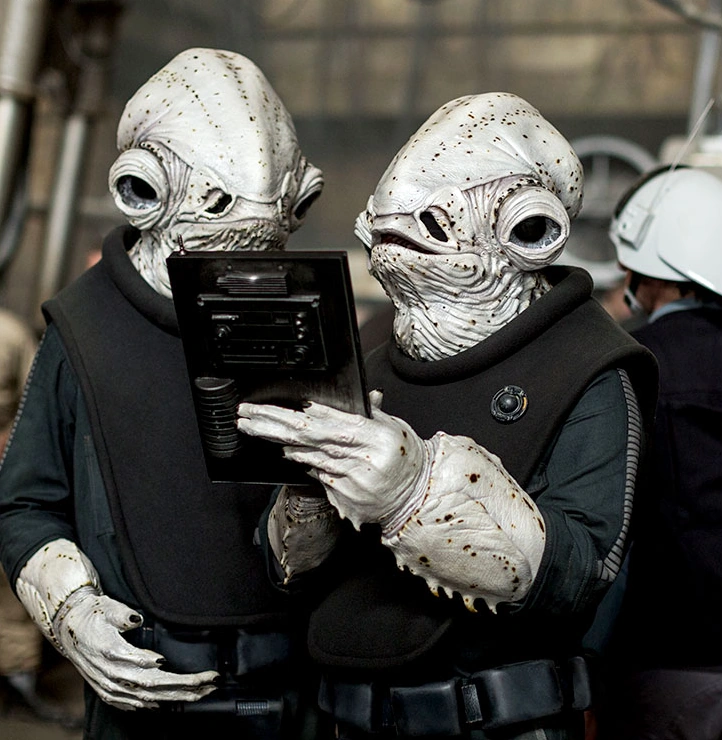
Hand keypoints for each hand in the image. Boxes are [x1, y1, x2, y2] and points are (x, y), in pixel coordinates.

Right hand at [53, 587, 218, 710]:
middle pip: (154, 686)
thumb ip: (123, 615)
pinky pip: (134, 704)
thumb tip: (139, 621)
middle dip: (185, 687)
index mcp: (112, 653)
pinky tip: (173, 701)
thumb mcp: (108, 608)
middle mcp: (112, 675)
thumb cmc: (93, 616)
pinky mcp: (109, 692)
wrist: (68, 630)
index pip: (147, 666)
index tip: (195, 671)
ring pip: (149, 697)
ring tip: (202, 693)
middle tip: (210, 684)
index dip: (170, 671)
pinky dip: (155, 704)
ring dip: (177, 696)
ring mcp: (110, 687)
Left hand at [237, 391, 429, 530]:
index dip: (303, 414)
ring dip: (279, 442)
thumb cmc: (406, 458)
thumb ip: (371, 412)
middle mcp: (363, 461)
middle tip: (247, 416)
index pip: (332, 422)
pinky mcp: (344, 499)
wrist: (416, 498)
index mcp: (377, 438)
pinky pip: (317, 477)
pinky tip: (287, 453)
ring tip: (254, 428)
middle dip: (273, 425)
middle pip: (310, 439)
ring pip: (309, 458)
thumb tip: (355, 397)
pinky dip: (302, 462)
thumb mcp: (393, 428)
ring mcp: (352, 483)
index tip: (279, 407)